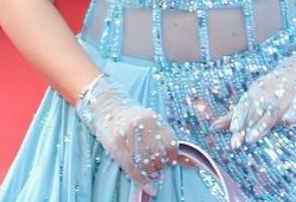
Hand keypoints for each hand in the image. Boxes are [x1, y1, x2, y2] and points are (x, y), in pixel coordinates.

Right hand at [77, 75, 179, 195]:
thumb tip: (189, 161)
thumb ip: (166, 137)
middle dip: (160, 166)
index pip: (170, 145)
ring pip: (146, 164)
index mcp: (153, 119)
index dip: (172, 157)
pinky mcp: (116, 145)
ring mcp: (128, 135)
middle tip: (158, 167)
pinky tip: (150, 188)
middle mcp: (142, 126)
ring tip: (150, 171)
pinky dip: (142, 182)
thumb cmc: (131, 116)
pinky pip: (132, 169)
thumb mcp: (151, 120)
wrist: (106, 106)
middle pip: (159, 156)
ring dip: (151, 172)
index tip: (170, 161)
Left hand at [211, 38, 295, 147]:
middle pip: (255, 112)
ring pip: (272, 111)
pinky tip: (287, 122)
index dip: (238, 119)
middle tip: (236, 143)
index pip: (244, 107)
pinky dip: (293, 113)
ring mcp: (285, 96)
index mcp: (256, 93)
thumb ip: (235, 114)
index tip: (230, 132)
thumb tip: (213, 128)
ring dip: (262, 124)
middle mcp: (268, 94)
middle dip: (246, 127)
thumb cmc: (272, 87)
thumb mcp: (253, 98)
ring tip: (252, 138)